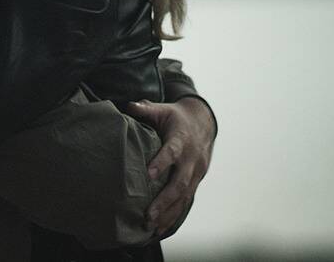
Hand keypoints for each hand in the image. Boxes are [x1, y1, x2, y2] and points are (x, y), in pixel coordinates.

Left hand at [125, 97, 214, 235]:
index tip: (149, 175)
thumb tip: (130, 106)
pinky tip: (161, 228)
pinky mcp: (195, 181)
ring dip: (168, 213)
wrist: (203, 123)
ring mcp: (196, 173)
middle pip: (180, 182)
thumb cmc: (176, 117)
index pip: (172, 152)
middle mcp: (192, 159)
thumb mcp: (163, 109)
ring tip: (151, 226)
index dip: (162, 162)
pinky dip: (174, 216)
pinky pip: (186, 201)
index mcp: (182, 139)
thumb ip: (146, 109)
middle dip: (164, 200)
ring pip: (184, 197)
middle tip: (148, 214)